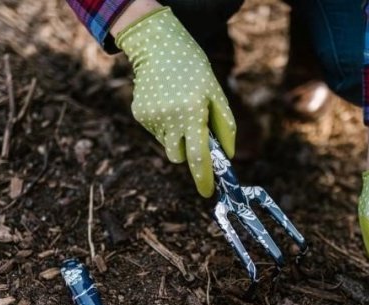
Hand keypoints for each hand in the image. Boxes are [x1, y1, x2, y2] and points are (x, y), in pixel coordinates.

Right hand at [115, 7, 235, 196]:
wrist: (158, 47)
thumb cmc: (194, 70)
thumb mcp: (216, 94)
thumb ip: (225, 127)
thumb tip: (228, 157)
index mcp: (192, 113)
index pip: (198, 156)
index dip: (203, 178)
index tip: (207, 193)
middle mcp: (169, 118)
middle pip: (180, 156)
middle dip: (189, 152)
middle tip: (195, 130)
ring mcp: (151, 118)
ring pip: (168, 145)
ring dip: (177, 136)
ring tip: (180, 108)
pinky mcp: (140, 115)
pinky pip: (157, 132)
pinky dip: (165, 125)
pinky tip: (166, 103)